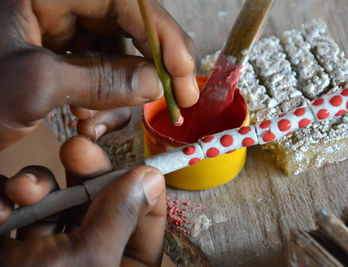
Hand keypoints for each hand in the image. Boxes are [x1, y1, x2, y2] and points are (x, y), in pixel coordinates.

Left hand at [0, 0, 198, 148]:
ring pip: (118, 56)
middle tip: (169, 104)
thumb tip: (155, 84)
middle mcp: (60, 3)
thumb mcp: (31, 85)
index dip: (164, 39)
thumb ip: (98, 80)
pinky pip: (101, 72)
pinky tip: (86, 120)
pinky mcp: (61, 53)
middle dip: (147, 72)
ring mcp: (61, 29)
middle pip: (129, 29)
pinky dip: (103, 101)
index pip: (127, 2)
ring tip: (95, 125)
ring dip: (120, 95)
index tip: (185, 78)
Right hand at [0, 136, 165, 265]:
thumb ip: (120, 216)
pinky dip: (9, 201)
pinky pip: (24, 211)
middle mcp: (92, 258)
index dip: (142, 186)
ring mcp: (53, 252)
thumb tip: (150, 177)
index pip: (148, 220)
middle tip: (77, 149)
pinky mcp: (18, 247)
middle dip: (86, 174)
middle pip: (102, 202)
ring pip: (61, 201)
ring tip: (21, 191)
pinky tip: (0, 208)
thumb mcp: (85, 260)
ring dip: (38, 186)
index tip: (132, 161)